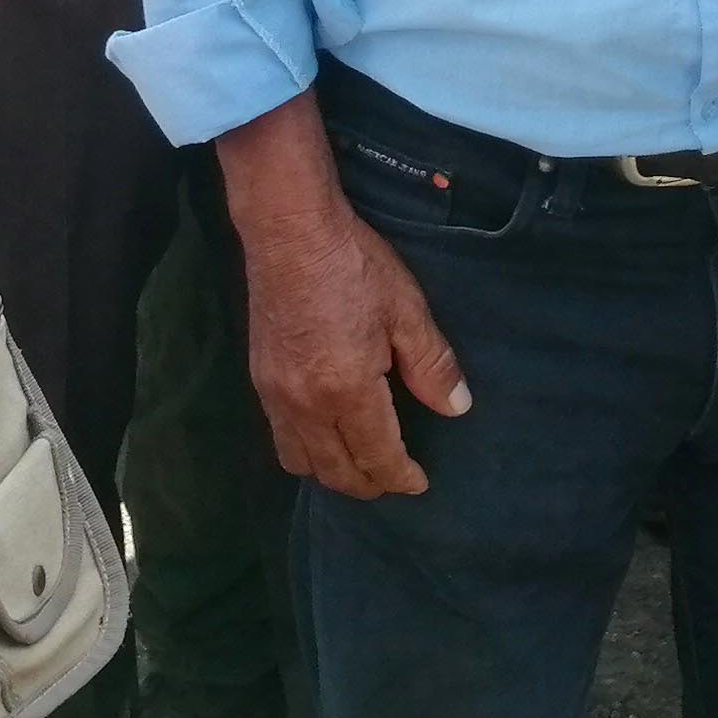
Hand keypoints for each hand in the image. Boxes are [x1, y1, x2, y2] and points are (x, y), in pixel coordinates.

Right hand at [218, 97, 471, 498]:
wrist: (289, 232)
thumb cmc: (354, 264)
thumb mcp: (406, 309)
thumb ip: (432, 365)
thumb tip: (457, 408)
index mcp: (346, 390)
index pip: (376, 457)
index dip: (401, 477)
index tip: (420, 482)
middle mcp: (305, 405)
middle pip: (336, 472)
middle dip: (370, 484)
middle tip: (395, 479)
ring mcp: (276, 396)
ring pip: (302, 463)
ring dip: (334, 474)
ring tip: (361, 464)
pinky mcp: (259, 381)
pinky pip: (281, 438)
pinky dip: (307, 452)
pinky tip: (326, 435)